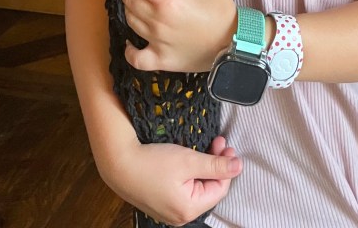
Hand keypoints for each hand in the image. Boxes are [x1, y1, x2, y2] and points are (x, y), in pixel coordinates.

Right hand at [109, 135, 241, 225]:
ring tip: (205, 148)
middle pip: (208, 189)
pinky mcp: (162, 203)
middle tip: (218, 142)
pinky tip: (189, 160)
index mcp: (189, 209)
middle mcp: (181, 216)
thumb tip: (239, 166)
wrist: (119, 164)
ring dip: (204, 167)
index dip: (226, 166)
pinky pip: (184, 191)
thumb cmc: (152, 163)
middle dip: (215, 164)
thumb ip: (215, 165)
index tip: (226, 145)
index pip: (220, 188)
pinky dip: (191, 174)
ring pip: (197, 189)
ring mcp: (170, 212)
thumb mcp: (188, 161)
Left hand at [121, 0, 235, 72]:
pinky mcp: (160, 60)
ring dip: (129, 9)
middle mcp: (157, 20)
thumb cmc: (222, 13)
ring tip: (136, 3)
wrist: (232, 45)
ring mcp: (156, 42)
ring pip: (129, 21)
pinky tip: (130, 41)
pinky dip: (129, 50)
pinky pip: (135, 58)